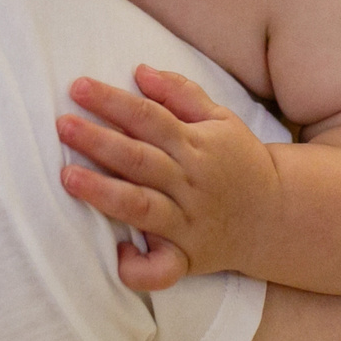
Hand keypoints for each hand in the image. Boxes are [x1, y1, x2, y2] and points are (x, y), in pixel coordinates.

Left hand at [58, 65, 279, 290]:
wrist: (278, 215)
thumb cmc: (238, 162)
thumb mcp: (221, 119)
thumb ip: (181, 94)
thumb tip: (141, 71)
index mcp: (197, 145)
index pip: (149, 117)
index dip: (113, 101)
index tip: (77, 88)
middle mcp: (190, 183)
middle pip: (139, 158)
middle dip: (99, 141)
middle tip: (62, 125)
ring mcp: (188, 222)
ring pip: (141, 207)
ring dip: (103, 192)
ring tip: (67, 177)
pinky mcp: (188, 257)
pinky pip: (162, 269)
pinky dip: (139, 267)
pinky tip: (117, 254)